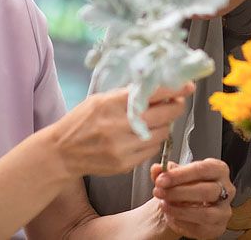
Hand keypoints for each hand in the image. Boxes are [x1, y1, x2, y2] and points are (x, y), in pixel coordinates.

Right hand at [48, 83, 193, 177]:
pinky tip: (143, 136)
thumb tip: (157, 87)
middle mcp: (120, 125)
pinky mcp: (125, 164)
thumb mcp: (101, 99)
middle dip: (175, 108)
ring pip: (161, 134)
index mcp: (114, 103)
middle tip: (177, 103)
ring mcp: (123, 147)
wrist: (62, 153)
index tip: (187, 86)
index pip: (154, 93)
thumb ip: (128, 94)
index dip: (175, 89)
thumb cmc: (81, 121)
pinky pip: (151, 150)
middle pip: (164, 115)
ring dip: (164, 125)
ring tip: (156, 120)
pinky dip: (152, 141)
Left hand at [150, 158, 232, 238]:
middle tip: (160, 192)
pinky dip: (182, 223)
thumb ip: (164, 172)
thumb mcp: (175, 175)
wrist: (187, 204)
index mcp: (218, 170)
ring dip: (180, 210)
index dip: (180, 175)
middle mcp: (226, 189)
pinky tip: (171, 217)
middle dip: (178, 192)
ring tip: (164, 206)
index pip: (203, 169)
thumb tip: (156, 169)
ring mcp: (224, 210)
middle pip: (206, 191)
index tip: (162, 179)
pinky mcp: (218, 227)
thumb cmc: (186, 186)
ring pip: (205, 213)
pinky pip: (200, 229)